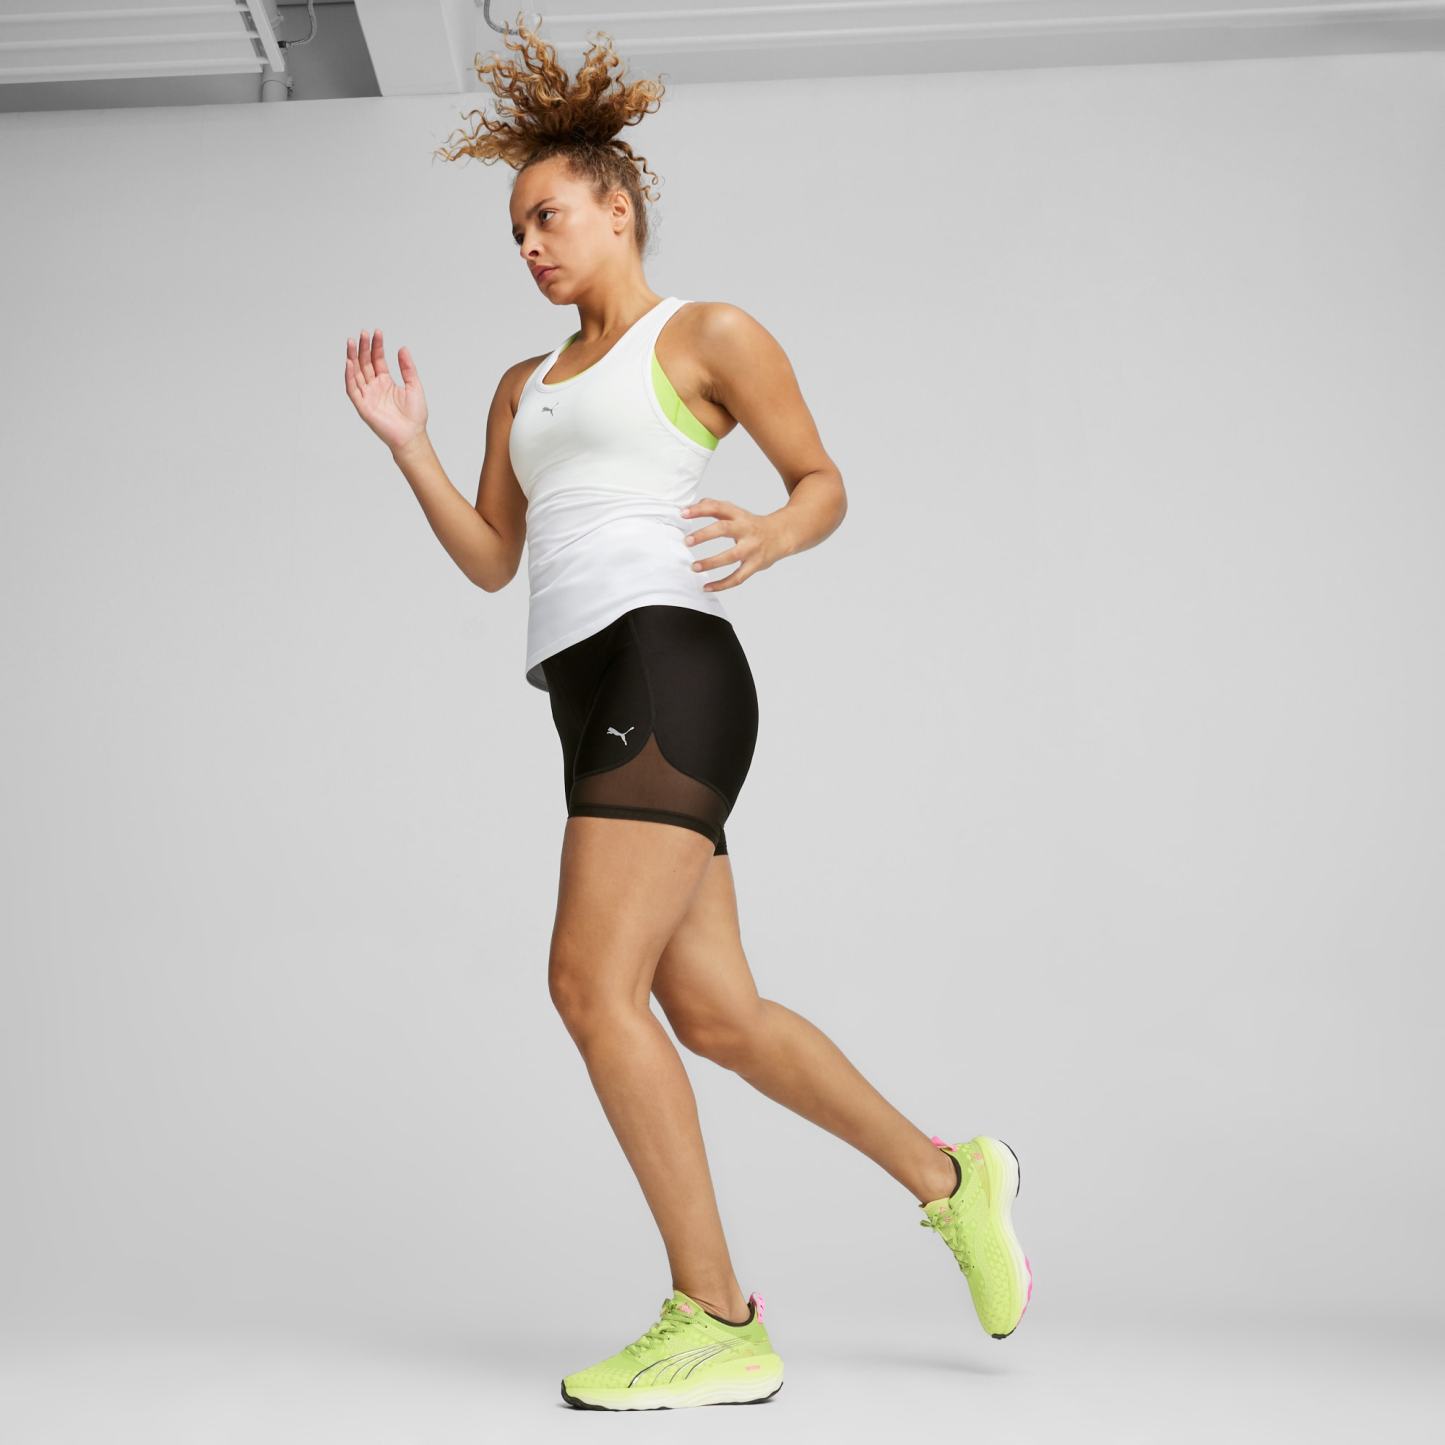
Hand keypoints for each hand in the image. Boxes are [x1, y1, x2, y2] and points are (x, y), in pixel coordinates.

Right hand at [344, 328, 427, 454]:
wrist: (412, 435)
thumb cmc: (415, 415)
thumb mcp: (414, 385)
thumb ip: (407, 367)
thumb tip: (402, 348)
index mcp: (385, 382)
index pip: (377, 360)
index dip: (376, 346)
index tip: (377, 332)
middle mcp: (374, 387)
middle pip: (365, 363)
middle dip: (363, 348)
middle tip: (363, 333)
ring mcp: (367, 396)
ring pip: (356, 373)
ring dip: (353, 357)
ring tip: (352, 342)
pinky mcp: (363, 406)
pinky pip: (353, 389)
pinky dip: (349, 376)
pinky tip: (349, 363)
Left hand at [679, 497, 790, 591]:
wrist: (783, 535)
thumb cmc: (753, 525)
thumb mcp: (737, 513)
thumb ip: (716, 508)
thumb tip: (692, 506)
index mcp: (739, 515)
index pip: (718, 508)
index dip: (700, 509)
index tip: (683, 513)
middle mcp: (746, 530)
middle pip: (724, 529)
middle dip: (704, 535)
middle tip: (687, 541)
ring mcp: (751, 548)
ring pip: (730, 556)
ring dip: (711, 563)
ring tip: (694, 567)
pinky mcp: (755, 565)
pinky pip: (737, 577)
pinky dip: (721, 584)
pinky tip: (706, 587)